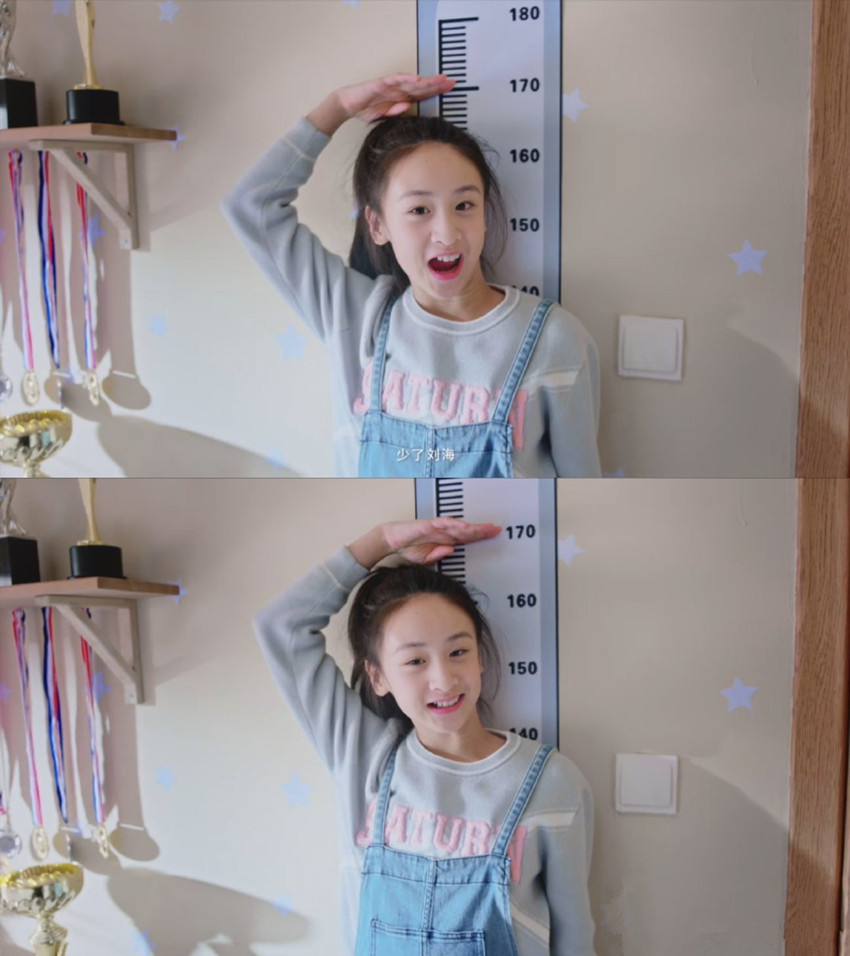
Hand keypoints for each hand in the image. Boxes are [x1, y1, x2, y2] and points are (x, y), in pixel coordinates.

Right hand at [337, 73, 456, 122]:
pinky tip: (417, 78)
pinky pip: (396, 80)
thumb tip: (408, 107)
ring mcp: (391, 85)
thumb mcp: (385, 117)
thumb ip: (397, 112)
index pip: (422, 94)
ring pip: (412, 81)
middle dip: (437, 84)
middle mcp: (399, 90)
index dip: (436, 91)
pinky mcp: (381, 83)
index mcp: (401, 97)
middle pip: (422, 86)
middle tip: (453, 81)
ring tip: (440, 79)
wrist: (348, 105)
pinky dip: (406, 78)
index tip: (450, 89)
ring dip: (427, 80)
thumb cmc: (366, 110)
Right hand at [348, 517, 501, 569]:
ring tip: (485, 528)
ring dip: (472, 527)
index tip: (494, 535)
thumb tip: (452, 551)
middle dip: (482, 530)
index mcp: (445, 540)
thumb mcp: (426, 558)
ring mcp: (437, 527)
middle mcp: (444, 532)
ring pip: (458, 526)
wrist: (390, 541)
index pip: (467, 538)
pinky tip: (464, 526)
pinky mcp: (428, 524)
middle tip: (497, 529)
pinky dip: (454, 524)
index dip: (481, 536)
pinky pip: (443, 523)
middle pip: (467, 531)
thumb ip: (439, 555)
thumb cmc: (408, 549)